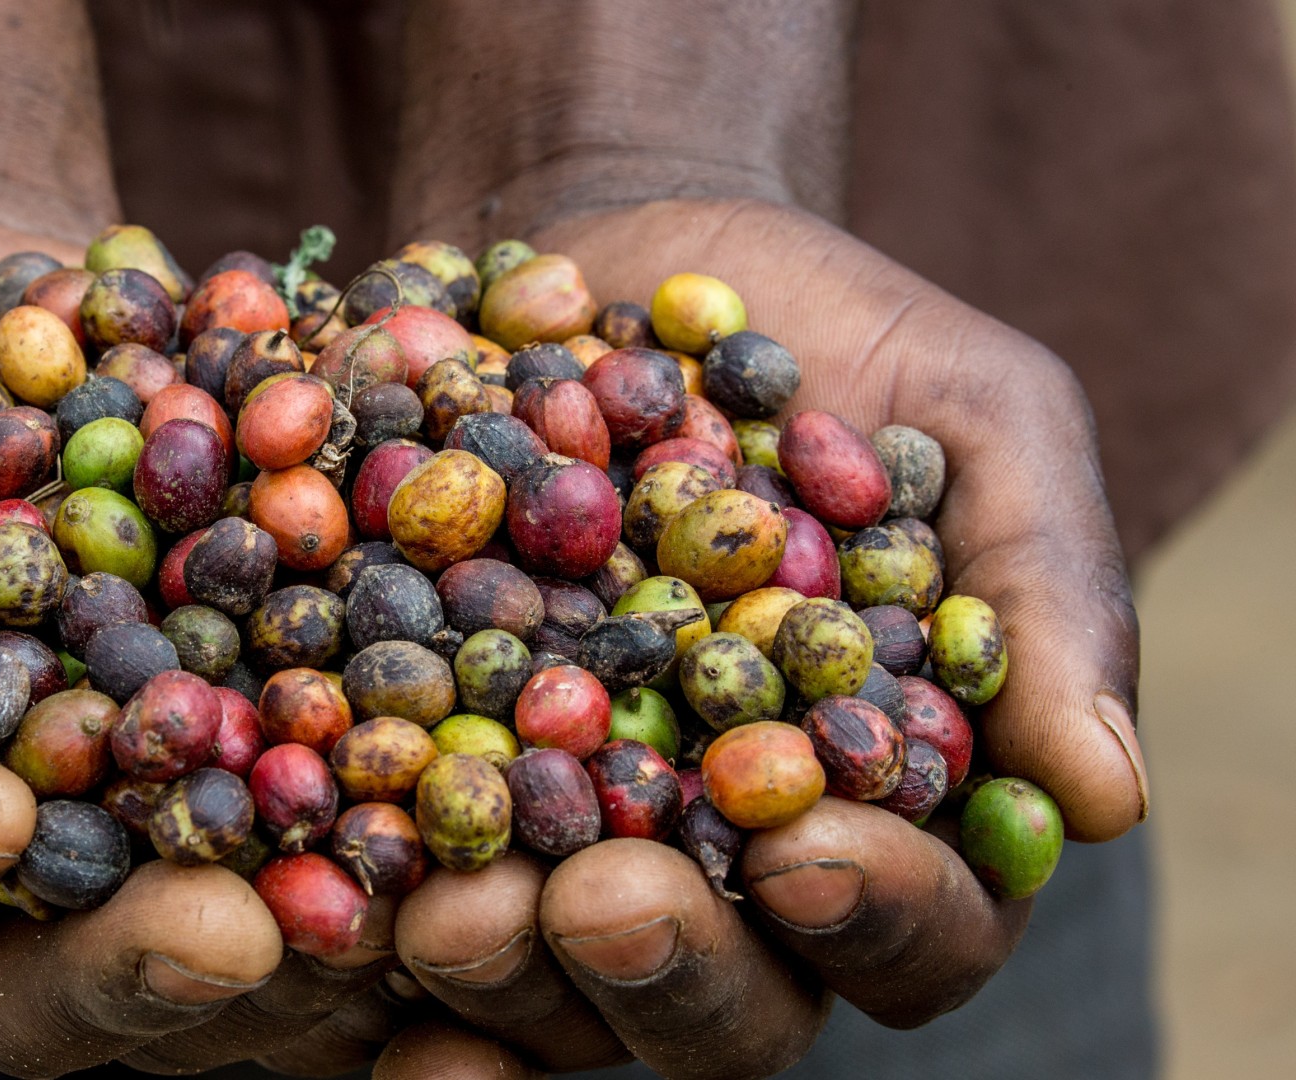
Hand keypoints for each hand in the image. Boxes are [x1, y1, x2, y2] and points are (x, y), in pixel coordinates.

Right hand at [0, 195, 410, 1075]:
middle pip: (32, 964)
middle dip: (130, 959)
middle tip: (238, 937)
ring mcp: (97, 801)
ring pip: (192, 907)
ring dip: (297, 919)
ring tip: (389, 894)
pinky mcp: (220, 721)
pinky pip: (305, 772)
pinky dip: (382, 778)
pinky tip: (469, 768)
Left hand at [378, 198, 1146, 1077]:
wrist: (624, 248)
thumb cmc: (832, 338)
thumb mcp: (978, 418)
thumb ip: (1043, 592)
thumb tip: (1106, 794)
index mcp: (888, 807)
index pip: (916, 927)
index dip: (873, 913)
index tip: (805, 851)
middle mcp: (729, 861)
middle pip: (726, 1002)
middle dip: (666, 968)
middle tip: (602, 901)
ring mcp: (573, 835)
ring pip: (552, 981)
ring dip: (502, 969)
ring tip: (444, 906)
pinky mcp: (429, 782)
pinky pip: (398, 884)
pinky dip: (361, 913)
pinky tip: (322, 906)